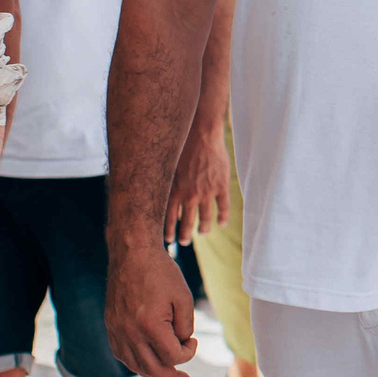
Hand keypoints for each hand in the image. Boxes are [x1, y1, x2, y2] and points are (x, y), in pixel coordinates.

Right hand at [105, 242, 196, 376]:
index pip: (173, 356)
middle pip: (153, 369)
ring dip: (153, 373)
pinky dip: (136, 363)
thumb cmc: (161, 273)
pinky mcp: (110, 327)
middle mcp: (129, 333)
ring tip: (168, 376)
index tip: (194, 340)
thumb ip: (185, 327)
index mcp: (150, 326)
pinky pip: (122, 354)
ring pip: (135, 365)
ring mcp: (116, 331)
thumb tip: (181, 345)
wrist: (132, 255)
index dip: (189, 352)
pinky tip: (148, 363)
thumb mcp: (183, 298)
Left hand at [166, 119, 229, 243]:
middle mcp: (189, 195)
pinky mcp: (221, 186)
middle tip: (183, 242)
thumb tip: (155, 191)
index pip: (169, 218)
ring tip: (202, 233)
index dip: (168, 231)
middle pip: (187, 222)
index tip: (167, 240)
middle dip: (185, 235)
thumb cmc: (181, 147)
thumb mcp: (167, 166)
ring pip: (205, 218)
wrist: (201, 135)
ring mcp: (206, 192)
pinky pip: (222, 207)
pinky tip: (221, 223)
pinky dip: (222, 217)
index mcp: (174, 191)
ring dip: (203, 228)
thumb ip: (165, 182)